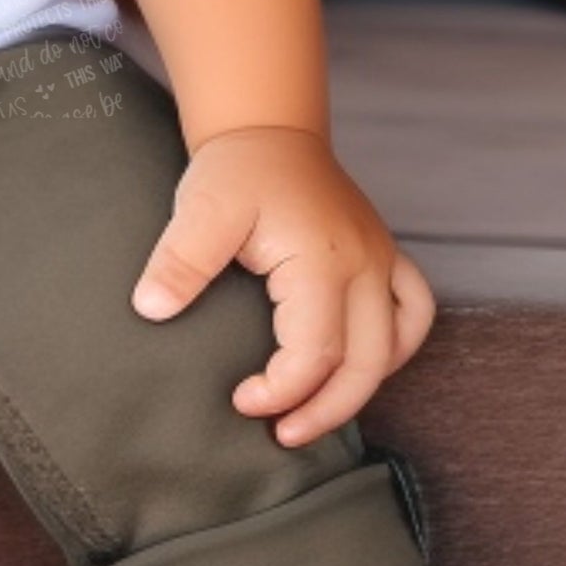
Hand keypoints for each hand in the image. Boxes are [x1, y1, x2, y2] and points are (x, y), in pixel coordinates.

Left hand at [132, 125, 435, 447]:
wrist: (270, 129)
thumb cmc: (237, 171)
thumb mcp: (201, 208)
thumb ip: (180, 260)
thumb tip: (152, 309)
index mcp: (323, 261)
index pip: (315, 352)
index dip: (281, 390)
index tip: (241, 400)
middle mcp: (365, 265)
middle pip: (365, 364)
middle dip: (325, 411)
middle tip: (282, 436)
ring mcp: (382, 260)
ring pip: (396, 346)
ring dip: (361, 389)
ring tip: (316, 414)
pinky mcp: (384, 257)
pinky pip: (414, 312)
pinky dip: (395, 349)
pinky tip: (361, 368)